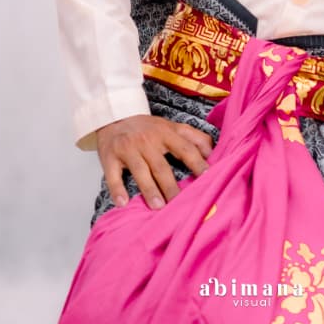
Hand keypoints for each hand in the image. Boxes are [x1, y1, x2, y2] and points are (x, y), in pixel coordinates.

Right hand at [96, 114, 212, 210]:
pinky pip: (113, 175)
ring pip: (140, 171)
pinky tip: (123, 203)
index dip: (197, 163)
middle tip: (179, 203)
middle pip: (161, 165)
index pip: (185, 148)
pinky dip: (117, 189)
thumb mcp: (171, 126)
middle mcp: (147, 140)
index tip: (207, 179)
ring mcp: (128, 148)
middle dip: (171, 185)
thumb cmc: (148, 128)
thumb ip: (193, 137)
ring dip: (149, 190)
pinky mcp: (110, 156)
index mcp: (165, 133)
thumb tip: (213, 151)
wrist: (115, 116)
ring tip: (158, 207)